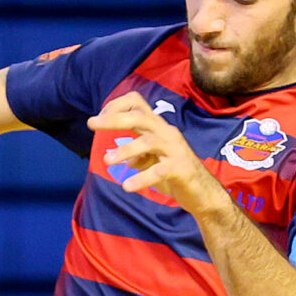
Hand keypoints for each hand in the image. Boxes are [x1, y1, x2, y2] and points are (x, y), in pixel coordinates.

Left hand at [87, 91, 225, 214]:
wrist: (203, 193)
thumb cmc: (175, 172)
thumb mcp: (152, 161)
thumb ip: (138, 155)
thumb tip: (124, 160)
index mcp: (157, 127)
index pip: (136, 103)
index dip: (115, 106)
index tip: (97, 120)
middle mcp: (167, 133)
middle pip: (139, 117)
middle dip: (114, 119)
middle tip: (92, 124)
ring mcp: (175, 149)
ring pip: (149, 141)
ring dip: (125, 150)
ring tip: (106, 161)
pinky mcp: (180, 168)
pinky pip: (159, 171)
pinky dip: (141, 178)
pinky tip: (127, 186)